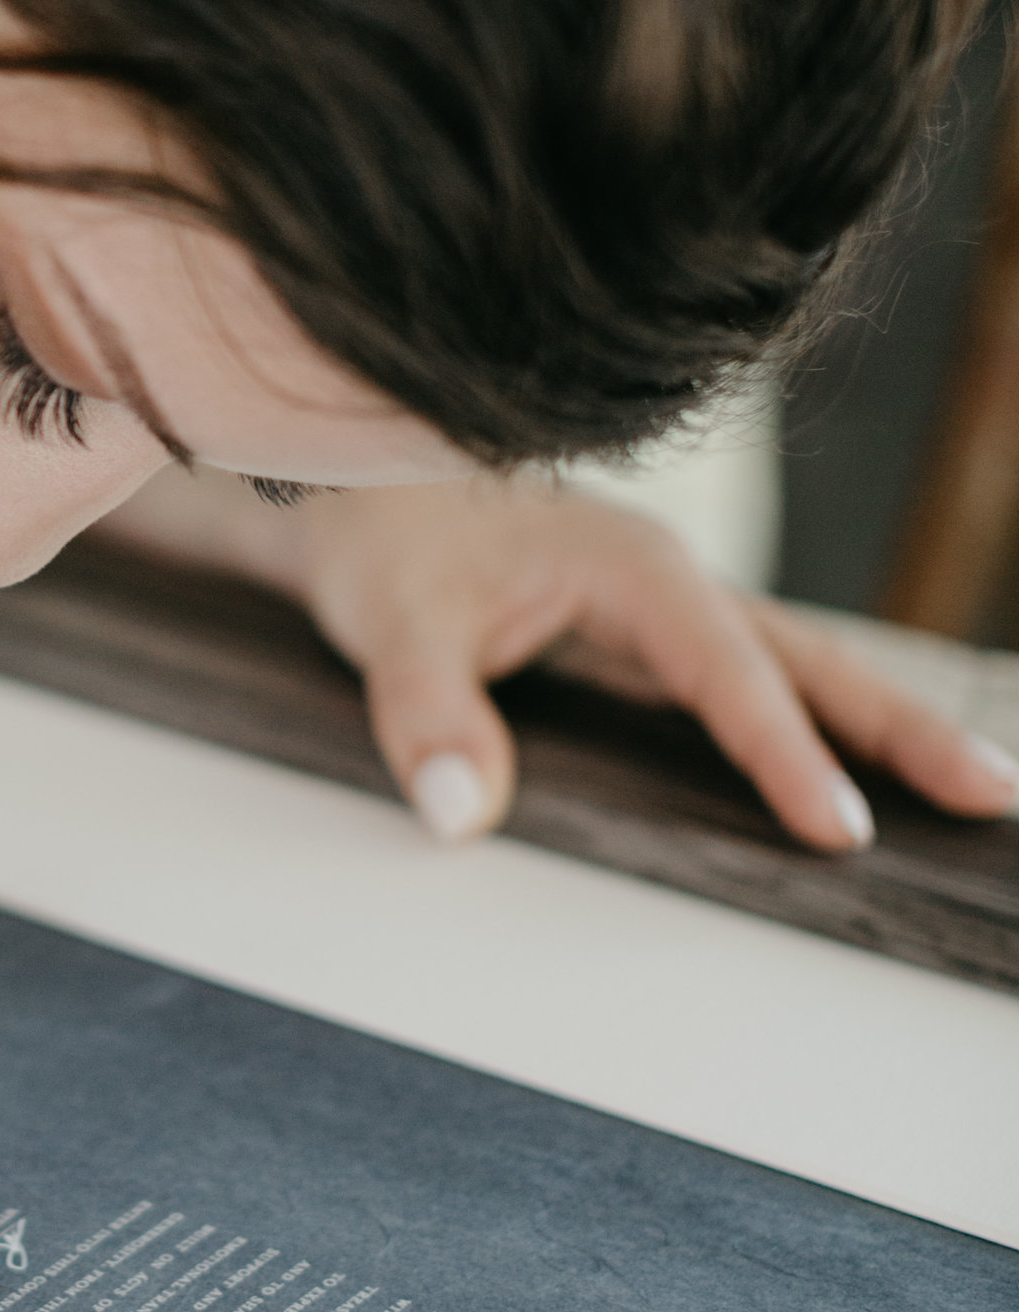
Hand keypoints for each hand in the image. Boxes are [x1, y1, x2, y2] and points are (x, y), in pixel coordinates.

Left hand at [289, 475, 1018, 850]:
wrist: (358, 483)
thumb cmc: (385, 535)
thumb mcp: (391, 623)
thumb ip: (428, 715)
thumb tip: (464, 813)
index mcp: (633, 570)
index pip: (729, 676)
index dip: (787, 755)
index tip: (844, 828)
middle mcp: (670, 583)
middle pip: (810, 660)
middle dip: (903, 729)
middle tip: (994, 794)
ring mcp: (667, 609)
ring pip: (797, 667)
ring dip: (881, 726)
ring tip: (972, 789)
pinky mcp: (649, 636)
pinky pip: (752, 683)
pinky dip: (815, 723)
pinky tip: (853, 775)